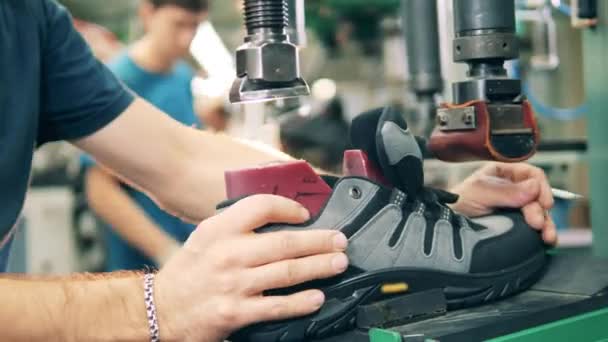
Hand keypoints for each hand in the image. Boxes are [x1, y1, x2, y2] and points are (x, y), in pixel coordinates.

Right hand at [154, 195, 348, 341]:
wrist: (161, 309)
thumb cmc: (190, 271)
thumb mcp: (207, 236)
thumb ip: (238, 225)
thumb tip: (282, 218)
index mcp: (219, 229)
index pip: (260, 207)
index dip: (289, 207)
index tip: (306, 214)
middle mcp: (228, 254)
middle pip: (284, 242)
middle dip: (319, 241)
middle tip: (340, 240)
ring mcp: (234, 284)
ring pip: (287, 272)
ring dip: (319, 266)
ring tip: (338, 262)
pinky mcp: (236, 312)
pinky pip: (277, 306)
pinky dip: (301, 302)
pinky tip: (318, 297)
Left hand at [450, 162, 556, 244]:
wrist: (448, 226)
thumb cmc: (458, 203)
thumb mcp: (479, 192)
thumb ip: (505, 191)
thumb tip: (534, 187)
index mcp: (504, 174)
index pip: (532, 175)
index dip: (541, 186)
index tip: (543, 201)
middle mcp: (513, 190)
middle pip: (538, 197)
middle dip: (541, 210)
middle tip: (536, 222)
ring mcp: (515, 208)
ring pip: (540, 213)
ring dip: (547, 224)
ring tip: (547, 236)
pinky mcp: (516, 226)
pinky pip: (535, 228)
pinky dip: (543, 234)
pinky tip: (546, 240)